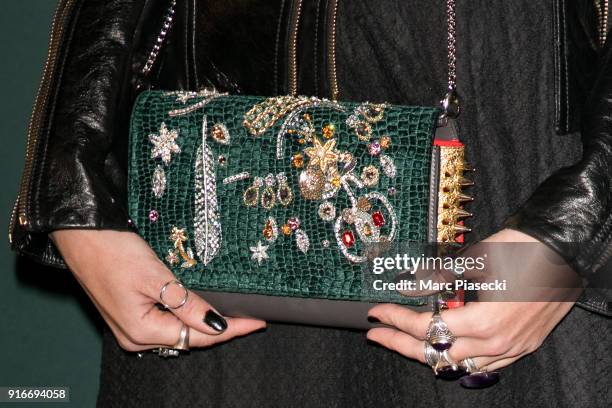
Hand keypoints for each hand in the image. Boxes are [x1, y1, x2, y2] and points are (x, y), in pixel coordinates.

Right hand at [52, 230, 265, 351]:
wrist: (81, 235)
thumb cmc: (114, 252)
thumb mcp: (157, 278)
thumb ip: (187, 306)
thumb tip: (217, 326)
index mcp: (141, 331)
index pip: (197, 337)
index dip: (231, 330)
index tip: (257, 323)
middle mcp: (135, 337)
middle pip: (187, 339)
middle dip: (220, 330)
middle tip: (250, 318)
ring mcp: (129, 327)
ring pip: (176, 332)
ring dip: (203, 325)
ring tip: (234, 316)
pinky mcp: (128, 314)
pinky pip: (164, 323)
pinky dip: (185, 318)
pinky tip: (201, 310)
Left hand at [366, 229, 581, 370]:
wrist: (565, 250)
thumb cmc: (521, 250)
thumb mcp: (473, 260)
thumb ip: (438, 279)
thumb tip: (409, 285)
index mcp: (482, 321)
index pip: (426, 327)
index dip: (396, 319)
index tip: (377, 313)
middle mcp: (496, 342)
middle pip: (436, 353)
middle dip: (400, 344)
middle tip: (377, 335)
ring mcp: (512, 348)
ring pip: (458, 365)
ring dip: (428, 354)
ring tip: (404, 342)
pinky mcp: (523, 346)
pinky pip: (484, 366)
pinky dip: (460, 361)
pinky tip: (445, 351)